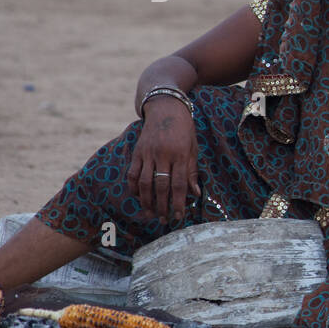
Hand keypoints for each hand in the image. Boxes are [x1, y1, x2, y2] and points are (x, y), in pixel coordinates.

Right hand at [127, 97, 199, 223]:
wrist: (165, 107)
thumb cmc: (184, 129)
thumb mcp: (194, 148)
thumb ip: (192, 171)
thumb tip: (195, 194)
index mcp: (181, 154)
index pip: (179, 184)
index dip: (179, 202)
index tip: (179, 216)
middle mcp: (163, 155)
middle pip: (161, 186)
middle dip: (162, 206)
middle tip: (163, 220)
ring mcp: (148, 153)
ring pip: (145, 182)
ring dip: (147, 201)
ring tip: (150, 214)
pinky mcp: (137, 151)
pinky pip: (133, 173)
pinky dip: (134, 187)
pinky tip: (137, 197)